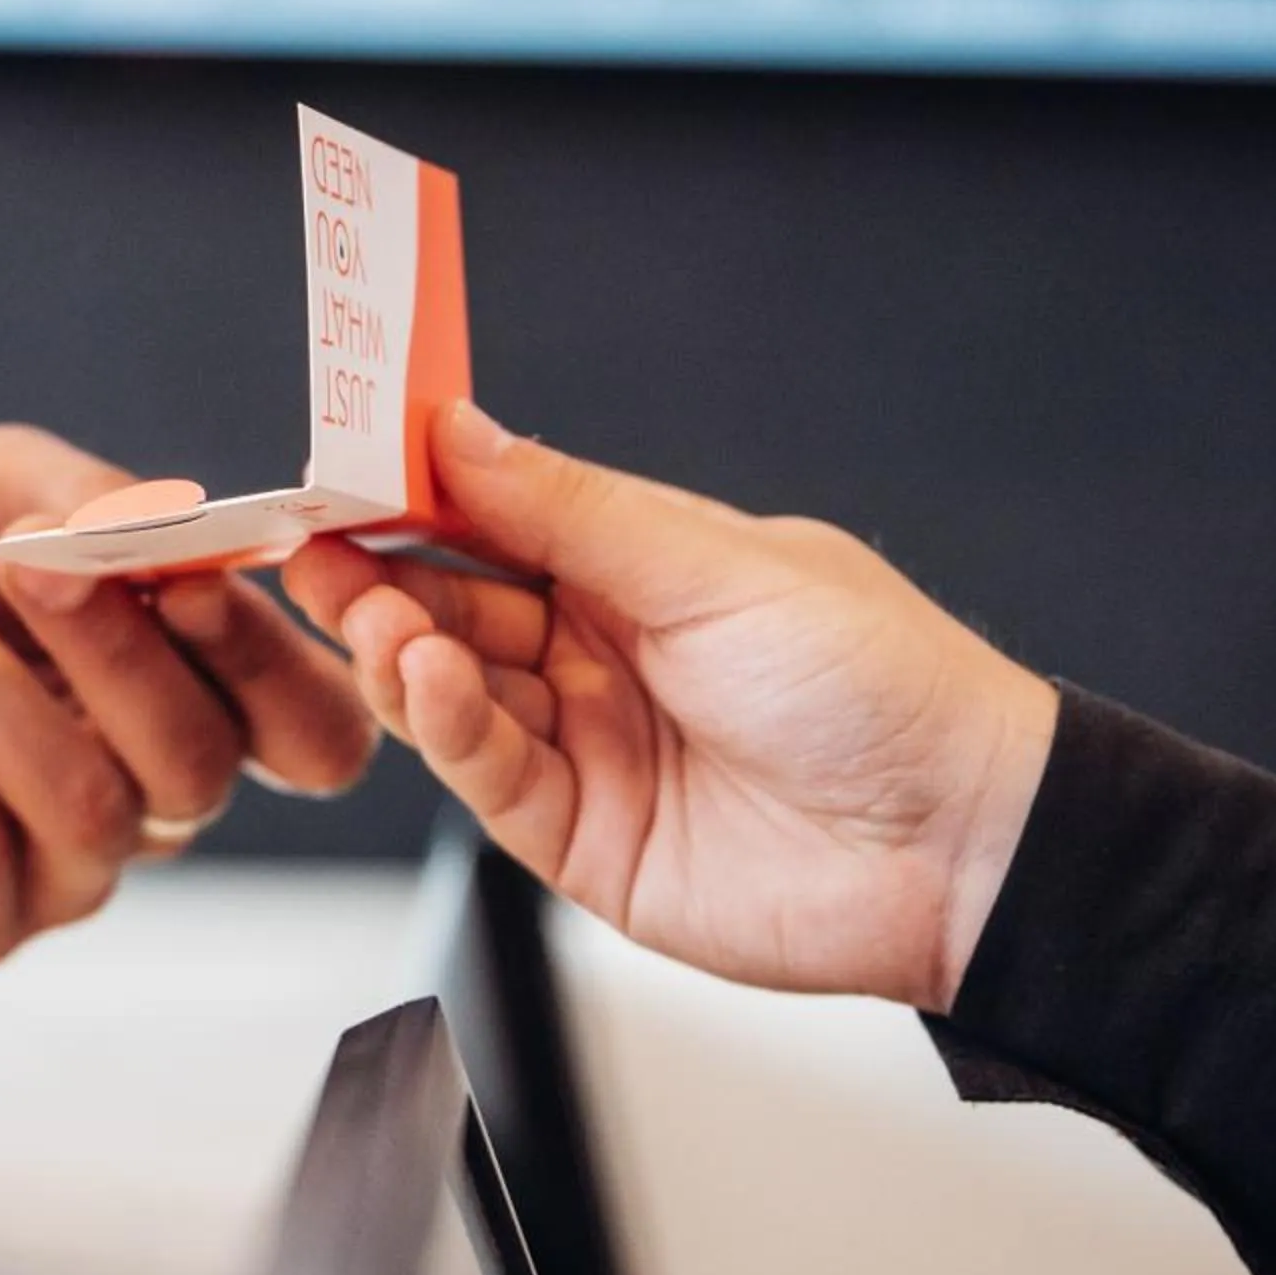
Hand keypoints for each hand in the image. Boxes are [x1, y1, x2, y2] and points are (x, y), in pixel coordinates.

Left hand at [0, 426, 376, 965]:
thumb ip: (94, 500)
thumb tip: (160, 540)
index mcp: (197, 685)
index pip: (316, 732)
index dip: (276, 677)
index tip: (185, 589)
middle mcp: (153, 788)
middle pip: (202, 767)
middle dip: (111, 656)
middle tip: (19, 559)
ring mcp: (64, 867)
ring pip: (92, 815)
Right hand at [283, 402, 1058, 1012]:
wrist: (964, 845)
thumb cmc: (883, 685)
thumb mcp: (718, 567)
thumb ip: (572, 510)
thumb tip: (460, 429)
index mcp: (642, 568)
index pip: (497, 518)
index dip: (415, 493)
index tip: (339, 463)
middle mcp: (602, 653)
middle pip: (456, 604)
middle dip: (379, 573)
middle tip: (311, 542)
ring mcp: (589, 746)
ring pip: (454, 692)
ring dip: (399, 648)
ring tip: (367, 613)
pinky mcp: (582, 840)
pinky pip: (489, 776)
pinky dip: (445, 728)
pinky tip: (426, 680)